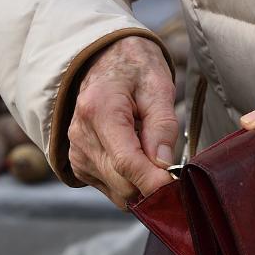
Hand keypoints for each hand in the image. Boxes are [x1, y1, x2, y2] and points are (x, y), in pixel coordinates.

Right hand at [68, 36, 176, 207]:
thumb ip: (162, 126)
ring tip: (150, 151)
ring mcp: (77, 153)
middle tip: (174, 166)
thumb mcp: (157, 87)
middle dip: (153, 182)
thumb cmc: (133, 70)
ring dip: (142, 183)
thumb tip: (165, 164)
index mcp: (99, 111)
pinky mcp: (79, 165)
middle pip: (123, 183)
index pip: (126, 162)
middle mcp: (82, 136)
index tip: (176, 187)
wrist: (104, 61)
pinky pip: (113, 190)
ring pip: (119, 193)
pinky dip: (130, 182)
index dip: (154, 182)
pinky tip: (135, 155)